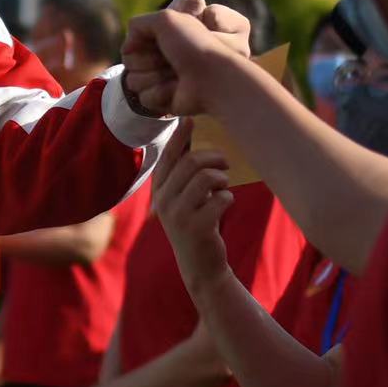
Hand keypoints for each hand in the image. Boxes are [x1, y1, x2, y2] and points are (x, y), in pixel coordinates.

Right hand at [122, 0, 253, 116]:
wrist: (213, 77)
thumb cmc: (195, 44)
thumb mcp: (167, 18)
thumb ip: (139, 24)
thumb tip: (127, 47)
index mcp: (163, 38)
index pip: (132, 41)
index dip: (139, 42)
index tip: (162, 39)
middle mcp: (161, 58)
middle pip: (129, 62)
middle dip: (146, 60)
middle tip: (170, 58)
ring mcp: (161, 79)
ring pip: (134, 82)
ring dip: (153, 77)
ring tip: (176, 74)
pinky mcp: (164, 99)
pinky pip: (144, 98)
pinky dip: (160, 93)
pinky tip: (177, 89)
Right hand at [151, 120, 232, 292]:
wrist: (201, 266)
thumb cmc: (196, 223)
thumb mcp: (183, 198)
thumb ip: (183, 171)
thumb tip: (187, 131)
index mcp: (159, 191)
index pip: (168, 157)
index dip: (179, 137)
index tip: (190, 120)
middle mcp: (163, 202)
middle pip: (191, 162)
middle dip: (214, 158)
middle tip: (225, 164)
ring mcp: (178, 216)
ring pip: (206, 178)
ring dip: (222, 178)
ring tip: (224, 186)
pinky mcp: (197, 228)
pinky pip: (221, 198)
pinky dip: (228, 197)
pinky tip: (225, 204)